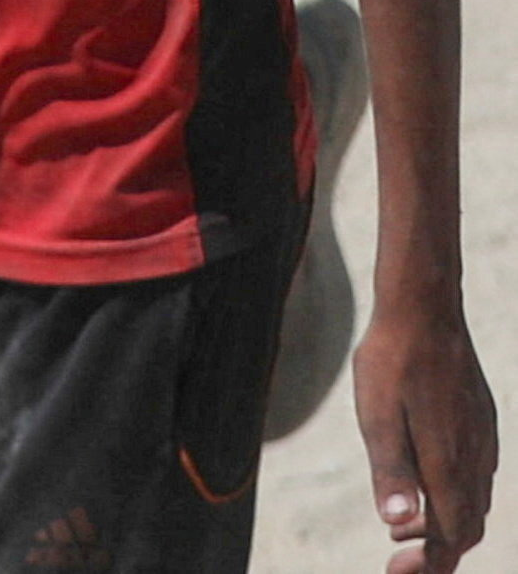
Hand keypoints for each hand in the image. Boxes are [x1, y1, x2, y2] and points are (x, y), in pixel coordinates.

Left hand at [363, 298, 497, 573]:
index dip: (431, 565)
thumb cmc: (392, 363)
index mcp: (449, 465)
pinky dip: (453, 497)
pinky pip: (477, 477)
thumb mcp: (377, 417)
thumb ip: (390, 471)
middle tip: (398, 563)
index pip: (451, 537)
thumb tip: (396, 521)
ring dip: (444, 526)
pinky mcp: (481, 424)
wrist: (425, 311)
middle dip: (437, 554)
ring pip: (474, 503)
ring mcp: (482, 441)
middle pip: (467, 528)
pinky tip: (426, 487)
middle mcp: (475, 459)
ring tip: (402, 530)